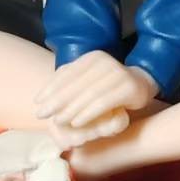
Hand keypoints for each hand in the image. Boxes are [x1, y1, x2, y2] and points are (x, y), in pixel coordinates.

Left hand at [34, 51, 159, 146]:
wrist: (142, 84)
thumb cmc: (110, 85)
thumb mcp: (90, 79)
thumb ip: (70, 83)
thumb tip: (44, 96)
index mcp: (92, 57)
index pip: (66, 73)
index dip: (50, 87)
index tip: (37, 102)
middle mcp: (104, 61)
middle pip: (75, 84)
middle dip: (56, 100)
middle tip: (42, 114)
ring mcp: (117, 73)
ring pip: (88, 94)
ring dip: (70, 109)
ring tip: (58, 121)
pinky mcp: (127, 87)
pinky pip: (102, 102)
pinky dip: (87, 113)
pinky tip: (76, 123)